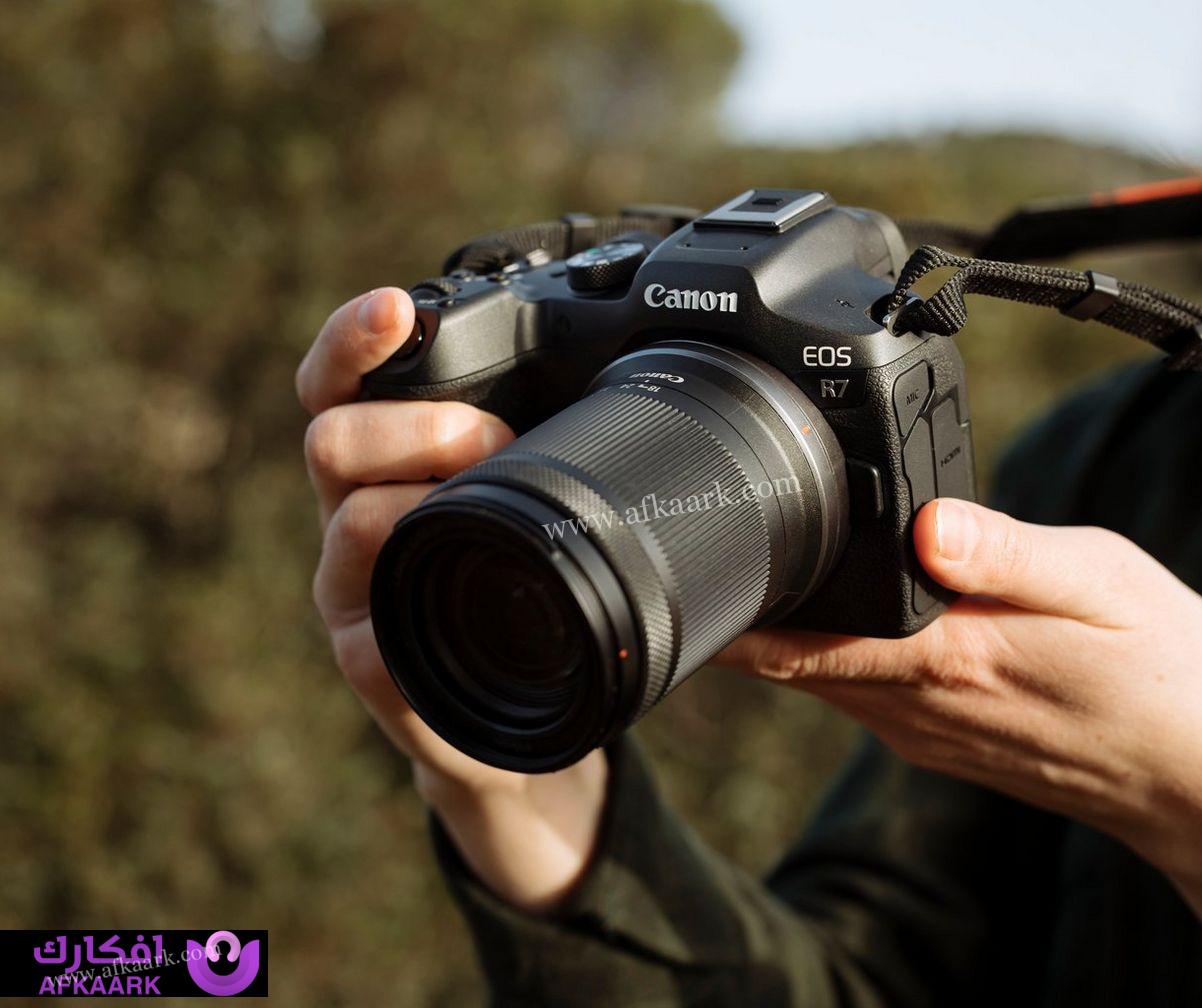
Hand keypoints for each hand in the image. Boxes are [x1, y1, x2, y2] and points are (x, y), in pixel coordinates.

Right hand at [298, 287, 607, 911]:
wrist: (524, 721)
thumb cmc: (532, 591)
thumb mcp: (541, 503)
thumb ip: (549, 441)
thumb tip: (638, 366)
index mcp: (390, 465)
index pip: (336, 385)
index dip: (353, 339)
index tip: (396, 306)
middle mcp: (353, 517)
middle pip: (330, 440)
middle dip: (422, 428)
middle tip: (492, 439)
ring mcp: (352, 593)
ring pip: (353, 525)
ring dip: (432, 509)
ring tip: (497, 526)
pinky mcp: (374, 666)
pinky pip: (374, 641)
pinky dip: (427, 618)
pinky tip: (466, 614)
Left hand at [722, 497, 1201, 850]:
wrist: (1197, 785)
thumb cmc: (1160, 676)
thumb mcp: (1103, 585)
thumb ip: (1006, 553)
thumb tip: (924, 523)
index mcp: (945, 658)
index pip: (800, 643)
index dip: (736, 612)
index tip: (689, 570)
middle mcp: (916, 706)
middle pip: (792, 661)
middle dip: (745, 614)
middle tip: (706, 552)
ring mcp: (922, 732)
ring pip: (820, 679)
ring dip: (784, 634)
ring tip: (758, 574)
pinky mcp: (937, 741)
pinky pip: (857, 693)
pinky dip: (831, 655)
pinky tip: (841, 618)